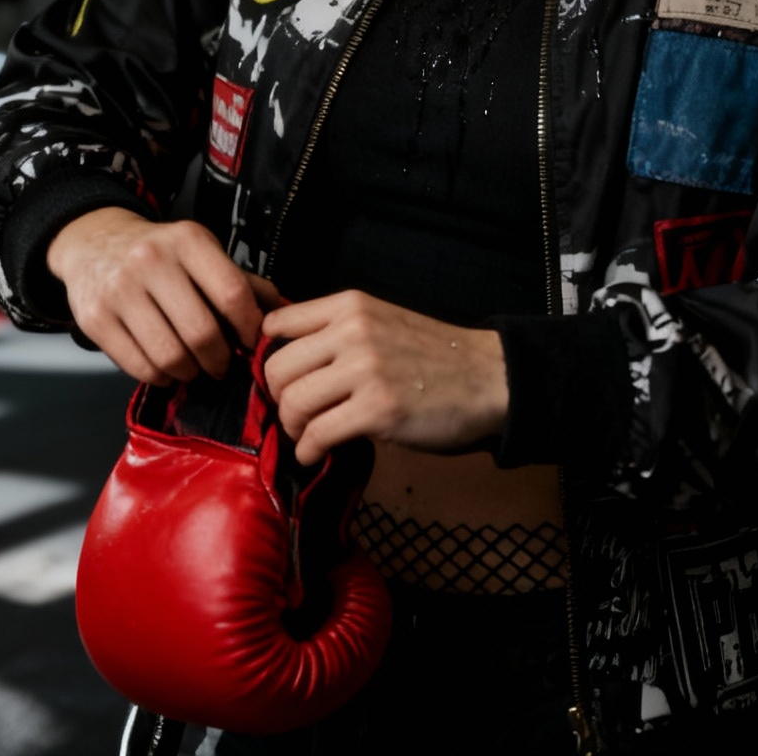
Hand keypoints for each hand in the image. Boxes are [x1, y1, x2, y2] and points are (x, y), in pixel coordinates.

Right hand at [46, 208, 280, 384]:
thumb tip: (281, 314)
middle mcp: (151, 260)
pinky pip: (138, 367)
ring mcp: (119, 290)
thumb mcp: (200, 252)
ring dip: (190, 372)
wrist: (92, 242)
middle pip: (202, 332)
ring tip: (194, 366)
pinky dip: (160, 376)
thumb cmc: (159, 253)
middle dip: (220, 360)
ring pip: (170, 356)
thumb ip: (240, 281)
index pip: (232, 293)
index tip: (252, 344)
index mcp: (188, 240)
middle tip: (222, 365)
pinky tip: (165, 367)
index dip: (249, 328)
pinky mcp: (94, 319)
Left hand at [261, 289, 508, 465]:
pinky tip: (319, 452)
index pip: (277, 325)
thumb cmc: (433, 356)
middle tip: (297, 414)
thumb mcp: (381, 322)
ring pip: (292, 402)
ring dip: (293, 428)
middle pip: (277, 368)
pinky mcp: (378, 409)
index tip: (283, 380)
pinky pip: (317, 434)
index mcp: (350, 305)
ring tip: (309, 435)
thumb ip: (338, 331)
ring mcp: (365, 369)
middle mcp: (352, 330)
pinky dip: (309, 450)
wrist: (487, 377)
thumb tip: (285, 356)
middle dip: (279, 399)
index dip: (270, 357)